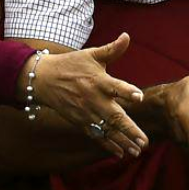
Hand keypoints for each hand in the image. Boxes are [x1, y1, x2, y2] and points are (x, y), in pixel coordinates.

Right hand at [28, 34, 148, 157]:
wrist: (44, 79)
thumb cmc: (71, 64)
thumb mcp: (91, 54)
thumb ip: (112, 49)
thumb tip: (127, 36)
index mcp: (99, 80)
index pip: (115, 86)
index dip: (127, 91)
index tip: (139, 97)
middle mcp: (94, 99)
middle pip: (113, 116)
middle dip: (130, 130)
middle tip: (144, 142)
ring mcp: (86, 112)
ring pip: (107, 130)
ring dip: (122, 141)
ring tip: (137, 151)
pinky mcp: (80, 121)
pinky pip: (96, 135)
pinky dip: (108, 145)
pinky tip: (121, 153)